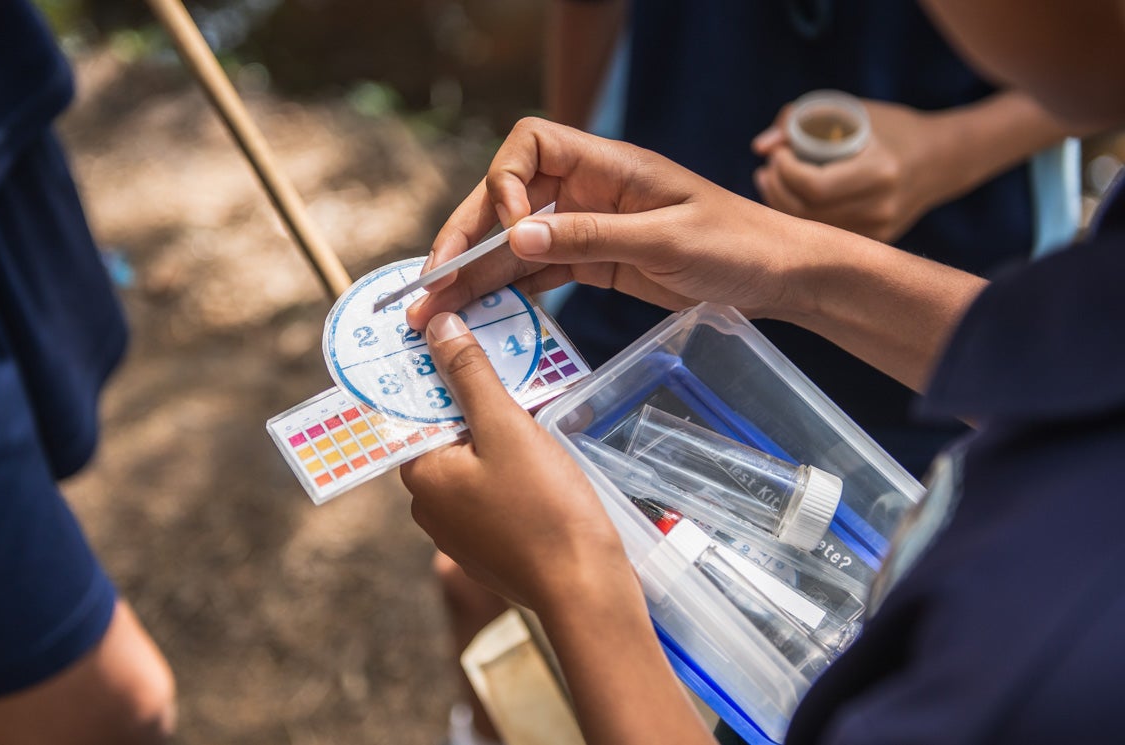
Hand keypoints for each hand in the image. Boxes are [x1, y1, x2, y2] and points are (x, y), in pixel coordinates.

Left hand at [400, 312, 631, 611]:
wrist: (585, 590)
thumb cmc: (544, 508)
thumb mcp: (506, 427)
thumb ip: (469, 375)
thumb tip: (436, 326)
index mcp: (421, 475)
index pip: (417, 409)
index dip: (443, 373)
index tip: (468, 343)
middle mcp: (430, 507)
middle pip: (449, 434)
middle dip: (481, 403)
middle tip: (516, 371)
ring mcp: (461, 532)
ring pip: (476, 463)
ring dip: (502, 436)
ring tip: (538, 408)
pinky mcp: (492, 548)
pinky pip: (496, 493)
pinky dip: (515, 471)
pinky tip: (547, 457)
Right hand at [405, 118, 816, 331]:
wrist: (780, 276)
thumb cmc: (738, 245)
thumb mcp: (667, 242)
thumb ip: (591, 238)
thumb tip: (516, 240)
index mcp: (607, 165)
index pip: (529, 146)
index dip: (505, 182)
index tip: (511, 231)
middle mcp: (589, 190)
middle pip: (507, 200)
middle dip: (466, 238)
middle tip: (430, 283)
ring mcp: (589, 227)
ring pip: (516, 243)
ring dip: (476, 274)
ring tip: (436, 311)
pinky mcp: (596, 263)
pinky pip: (540, 273)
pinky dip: (510, 292)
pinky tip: (482, 314)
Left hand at [752, 99, 949, 242]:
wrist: (938, 160)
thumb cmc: (888, 128)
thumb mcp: (850, 111)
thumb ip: (801, 120)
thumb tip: (761, 147)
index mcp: (880, 173)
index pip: (814, 187)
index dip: (784, 171)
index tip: (777, 152)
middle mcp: (879, 209)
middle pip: (805, 212)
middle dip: (776, 187)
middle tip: (768, 167)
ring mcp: (877, 232)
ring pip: (809, 228)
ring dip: (780, 203)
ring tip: (772, 179)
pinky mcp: (872, 243)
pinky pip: (823, 236)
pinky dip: (799, 217)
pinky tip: (789, 198)